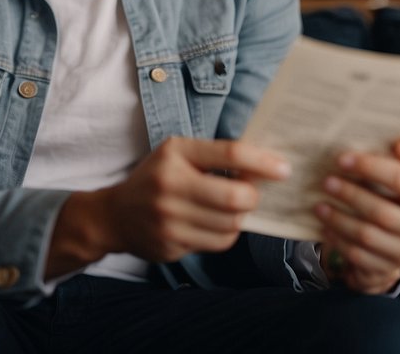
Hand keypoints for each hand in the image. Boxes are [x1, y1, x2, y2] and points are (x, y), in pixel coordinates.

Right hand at [99, 136, 289, 262]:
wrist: (115, 215)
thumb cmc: (157, 177)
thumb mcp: (179, 152)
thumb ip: (217, 154)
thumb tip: (264, 164)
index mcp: (176, 154)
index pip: (229, 154)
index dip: (262, 162)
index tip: (283, 169)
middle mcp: (170, 187)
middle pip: (234, 197)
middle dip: (252, 196)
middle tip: (251, 193)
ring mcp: (169, 220)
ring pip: (230, 225)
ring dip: (240, 217)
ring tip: (231, 208)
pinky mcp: (171, 246)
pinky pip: (218, 243)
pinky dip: (226, 234)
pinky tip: (215, 224)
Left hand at [315, 139, 399, 293]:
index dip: (370, 167)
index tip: (343, 159)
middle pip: (383, 212)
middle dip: (351, 195)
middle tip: (327, 182)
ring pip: (368, 237)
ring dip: (339, 220)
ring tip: (320, 205)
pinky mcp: (389, 268)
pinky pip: (359, 257)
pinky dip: (339, 241)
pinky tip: (326, 227)